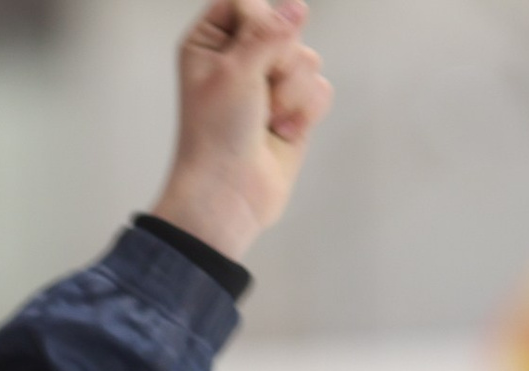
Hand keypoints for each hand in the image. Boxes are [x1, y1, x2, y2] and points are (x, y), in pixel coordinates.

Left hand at [150, 0, 332, 262]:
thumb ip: (269, 32)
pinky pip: (320, 89)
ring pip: (308, 58)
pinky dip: (303, 113)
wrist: (228, 193)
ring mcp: (268, 82)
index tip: (249, 51)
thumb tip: (296, 7)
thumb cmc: (215, 135)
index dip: (259, 20)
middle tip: (258, 92)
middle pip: (285, 26)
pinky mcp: (292, 107)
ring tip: (266, 119)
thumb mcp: (235, 70)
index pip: (246, 1)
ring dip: (291, 93)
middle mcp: (239, 57)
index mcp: (209, 42)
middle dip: (280, 61)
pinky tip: (280, 134)